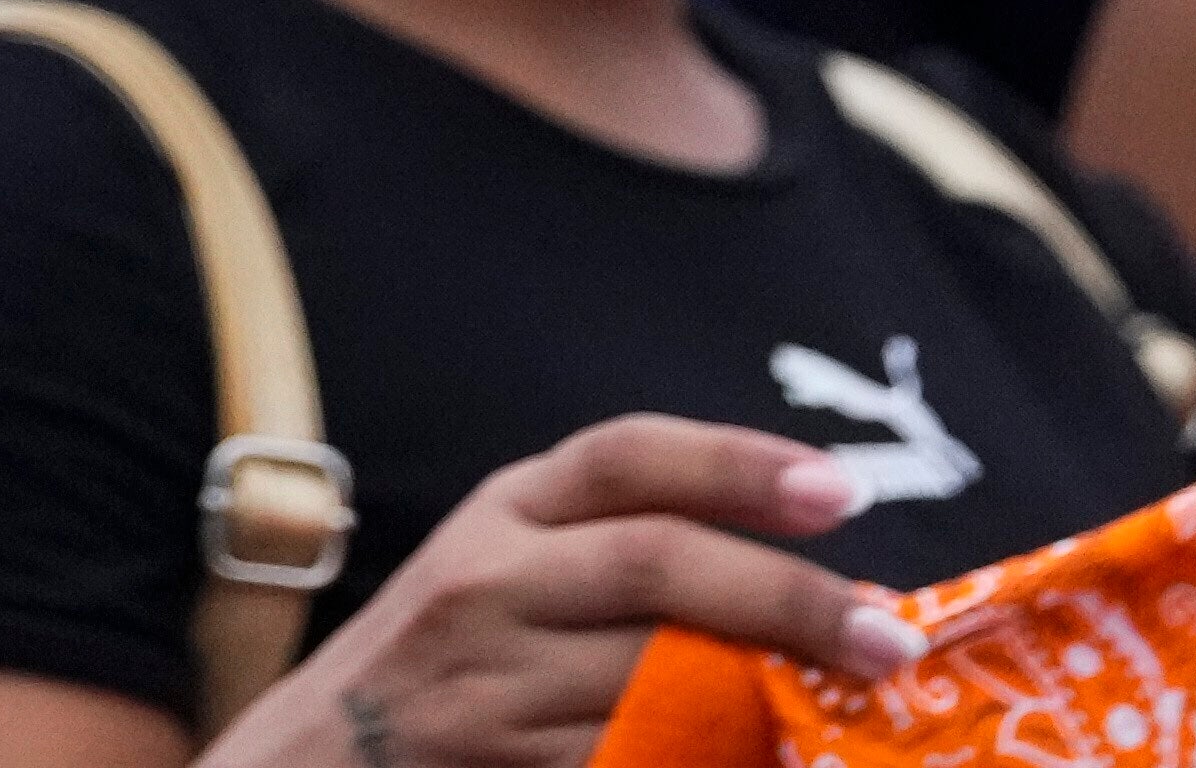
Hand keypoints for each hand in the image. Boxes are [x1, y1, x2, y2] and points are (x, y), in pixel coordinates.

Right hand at [223, 420, 924, 767]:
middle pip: (656, 564)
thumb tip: (800, 563)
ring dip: (764, 694)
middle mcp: (487, 581)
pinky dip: (703, 760)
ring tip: (851, 706)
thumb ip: (610, 550)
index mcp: (501, 509)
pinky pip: (625, 762)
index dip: (736, 462)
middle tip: (887, 635)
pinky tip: (762, 758)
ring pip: (653, 677)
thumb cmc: (439, 659)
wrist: (309, 763)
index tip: (840, 491)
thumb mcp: (501, 568)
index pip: (625, 458)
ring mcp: (486, 685)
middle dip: (785, 597)